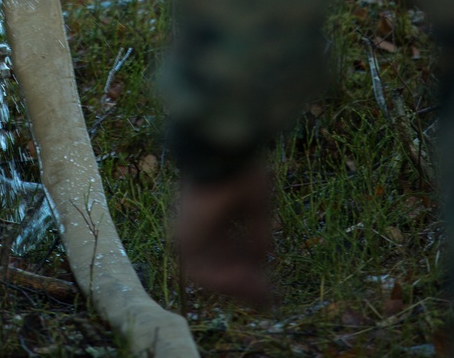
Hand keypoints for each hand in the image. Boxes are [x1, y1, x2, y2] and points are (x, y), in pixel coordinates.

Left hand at [172, 163, 273, 306]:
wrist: (223, 156)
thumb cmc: (240, 174)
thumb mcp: (257, 207)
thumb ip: (257, 235)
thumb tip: (263, 259)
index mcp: (213, 217)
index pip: (230, 253)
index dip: (250, 270)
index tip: (268, 283)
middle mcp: (199, 228)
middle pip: (222, 266)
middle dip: (246, 283)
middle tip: (268, 298)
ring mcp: (189, 234)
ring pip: (212, 274)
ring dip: (237, 286)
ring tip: (260, 291)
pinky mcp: (185, 238)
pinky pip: (201, 273)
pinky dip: (223, 280)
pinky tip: (245, 279)